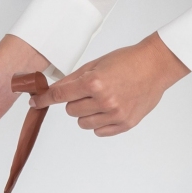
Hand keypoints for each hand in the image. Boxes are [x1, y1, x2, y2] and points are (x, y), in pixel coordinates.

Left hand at [29, 32, 188, 136]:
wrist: (156, 66)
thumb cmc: (127, 61)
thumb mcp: (96, 64)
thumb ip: (73, 79)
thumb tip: (53, 91)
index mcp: (94, 82)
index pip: (59, 95)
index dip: (44, 100)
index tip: (35, 103)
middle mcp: (103, 101)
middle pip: (70, 111)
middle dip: (75, 102)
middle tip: (90, 92)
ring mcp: (115, 115)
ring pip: (82, 124)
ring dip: (86, 114)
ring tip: (101, 101)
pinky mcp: (124, 124)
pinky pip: (99, 131)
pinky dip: (99, 123)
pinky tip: (109, 110)